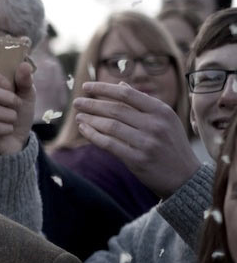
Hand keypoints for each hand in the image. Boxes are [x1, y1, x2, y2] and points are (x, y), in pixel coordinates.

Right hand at [0, 61, 34, 155]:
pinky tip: (7, 130)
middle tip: (17, 104)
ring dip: (9, 115)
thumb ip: (25, 81)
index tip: (8, 84)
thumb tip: (24, 65)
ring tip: (13, 119)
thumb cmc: (18, 113)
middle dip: (6, 98)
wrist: (17, 139)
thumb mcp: (26, 96)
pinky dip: (5, 128)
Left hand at [73, 81, 197, 197]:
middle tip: (77, 102)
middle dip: (92, 104)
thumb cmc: (171, 144)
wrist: (185, 176)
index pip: (127, 94)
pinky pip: (108, 144)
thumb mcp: (165, 119)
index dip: (104, 88)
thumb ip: (142, 102)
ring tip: (79, 116)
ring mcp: (146, 143)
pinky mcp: (137, 159)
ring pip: (110, 126)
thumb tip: (121, 85)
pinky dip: (93, 135)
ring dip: (90, 120)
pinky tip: (84, 129)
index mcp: (162, 111)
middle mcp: (155, 125)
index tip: (87, 86)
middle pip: (115, 110)